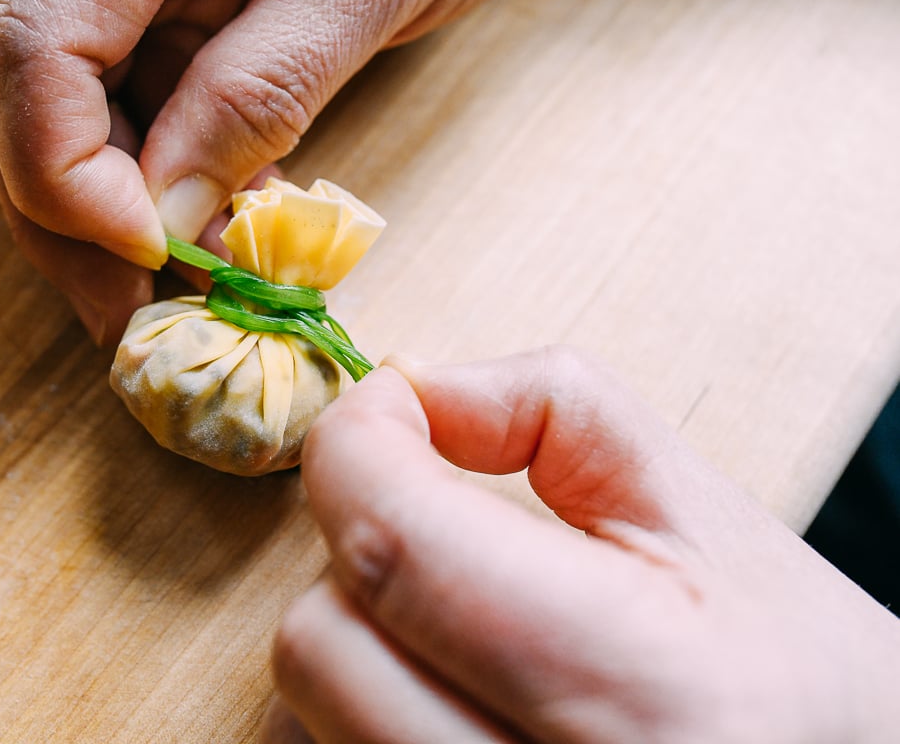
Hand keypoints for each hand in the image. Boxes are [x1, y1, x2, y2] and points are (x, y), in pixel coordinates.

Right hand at [0, 0, 562, 343]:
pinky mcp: (164, 14)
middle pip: (25, 93)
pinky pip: (131, 114)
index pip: (34, 43)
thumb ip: (261, 86)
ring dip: (120, 219)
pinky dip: (165, 189)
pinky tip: (219, 237)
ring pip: (64, 118)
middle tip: (144, 323)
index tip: (152, 253)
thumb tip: (163, 221)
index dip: (70, 170)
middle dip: (76, 222)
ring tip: (197, 292)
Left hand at [263, 349, 899, 742]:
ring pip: (300, 717)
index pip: (395, 547)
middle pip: (323, 641)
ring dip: (352, 643)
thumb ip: (557, 412)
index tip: (381, 411)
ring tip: (458, 635)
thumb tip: (410, 388)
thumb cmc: (796, 680)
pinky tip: (436, 696)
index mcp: (639, 691)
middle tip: (444, 537)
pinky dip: (345, 715)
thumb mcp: (708, 515)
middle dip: (360, 555)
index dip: (356, 449)